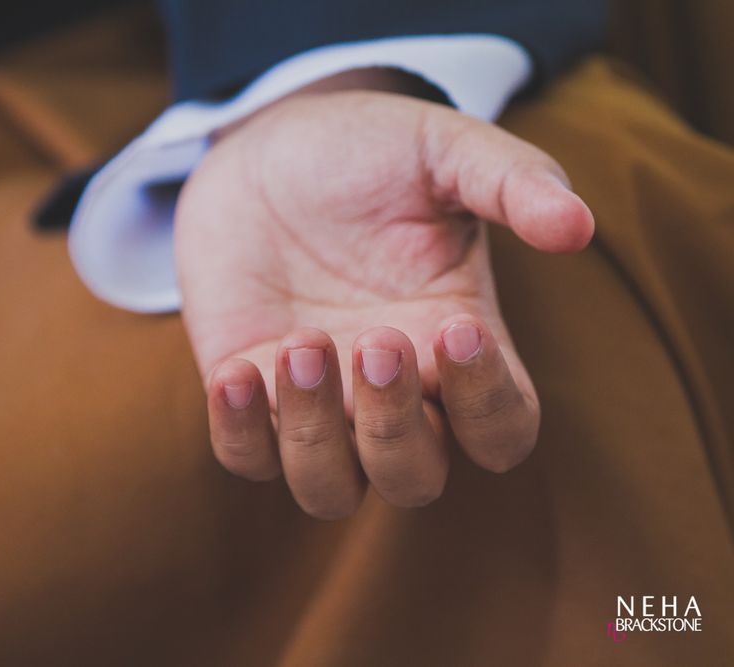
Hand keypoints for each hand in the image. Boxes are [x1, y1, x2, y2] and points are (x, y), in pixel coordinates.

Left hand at [175, 83, 593, 518]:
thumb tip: (579, 227)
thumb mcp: (445, 152)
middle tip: (376, 340)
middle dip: (395, 428)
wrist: (268, 147)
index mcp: (455, 348)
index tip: (458, 328)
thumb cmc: (370, 153)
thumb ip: (514, 182)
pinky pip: (246, 455)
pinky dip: (239, 431)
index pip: (501, 429)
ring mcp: (317, 401)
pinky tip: (235, 371)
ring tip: (302, 343)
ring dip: (314, 434)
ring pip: (329, 486)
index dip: (488, 404)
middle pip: (413, 478)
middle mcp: (391, 393)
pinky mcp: (249, 393)